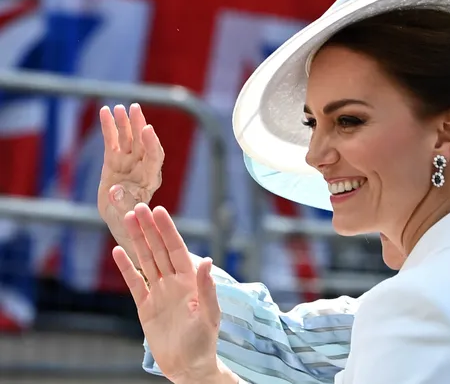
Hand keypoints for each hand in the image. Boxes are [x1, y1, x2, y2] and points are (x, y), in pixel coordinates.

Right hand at [98, 104, 163, 264]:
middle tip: (135, 109)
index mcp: (149, 178)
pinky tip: (105, 112)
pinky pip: (113, 140)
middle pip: (142, 142)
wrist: (120, 220)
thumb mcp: (126, 214)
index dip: (151, 143)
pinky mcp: (114, 160)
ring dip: (124, 123)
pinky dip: (109, 127)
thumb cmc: (128, 219)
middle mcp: (141, 166)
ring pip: (128, 138)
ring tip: (119, 108)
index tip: (148, 129)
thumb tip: (115, 190)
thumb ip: (123, 202)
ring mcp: (128, 162)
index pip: (153, 157)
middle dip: (138, 126)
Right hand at [112, 203, 222, 382]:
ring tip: (127, 220)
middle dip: (149, 228)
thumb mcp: (209, 314)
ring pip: (146, 261)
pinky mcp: (145, 306)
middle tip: (138, 207)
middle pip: (158, 250)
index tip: (159, 211)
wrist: (188, 366)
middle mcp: (174, 282)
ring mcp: (159, 292)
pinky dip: (126, 268)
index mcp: (190, 280)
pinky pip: (134, 283)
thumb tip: (206, 260)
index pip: (176, 249)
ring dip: (137, 241)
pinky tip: (118, 251)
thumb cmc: (204, 341)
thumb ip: (206, 288)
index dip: (168, 230)